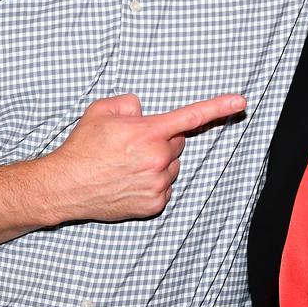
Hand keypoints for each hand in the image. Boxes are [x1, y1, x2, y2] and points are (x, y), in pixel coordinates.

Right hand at [0, 92, 245, 256]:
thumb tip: (144, 113)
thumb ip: (130, 103)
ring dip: (157, 162)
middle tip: (132, 144)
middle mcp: (158, 159)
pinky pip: (165, 186)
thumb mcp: (102, 110)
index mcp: (148, 132)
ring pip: (171, 165)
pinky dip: (152, 182)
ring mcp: (158, 184)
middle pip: (176, 142)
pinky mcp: (155, 204)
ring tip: (126, 164)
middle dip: (162, 139)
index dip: (219, 107)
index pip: (191, 116)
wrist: (66, 185)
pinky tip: (128, 180)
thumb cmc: (84, 146)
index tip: (241, 102)